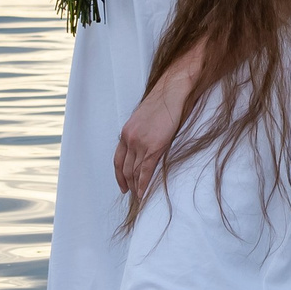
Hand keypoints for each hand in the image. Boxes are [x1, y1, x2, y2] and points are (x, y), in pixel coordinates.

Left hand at [115, 49, 204, 194]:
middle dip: (128, 184)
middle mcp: (129, 139)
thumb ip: (143, 133)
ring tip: (140, 197)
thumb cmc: (164, 102)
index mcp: (126, 132)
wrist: (172, 91)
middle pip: (125, 168)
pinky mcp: (154, 146)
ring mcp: (140, 143)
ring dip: (136, 187)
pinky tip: (144, 193)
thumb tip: (147, 145)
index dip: (119, 175)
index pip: (118, 160)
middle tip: (133, 195)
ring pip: (134, 172)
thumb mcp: (146, 119)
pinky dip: (144, 184)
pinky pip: (145, 171)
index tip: (123, 185)